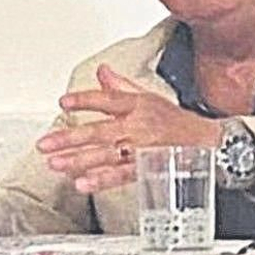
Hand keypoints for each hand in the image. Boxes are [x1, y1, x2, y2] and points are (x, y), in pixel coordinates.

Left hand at [36, 64, 220, 193]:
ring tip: (55, 165)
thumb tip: (101, 70)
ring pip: (106, 155)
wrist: (209, 144)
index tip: (63, 102)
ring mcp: (142, 150)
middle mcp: (138, 127)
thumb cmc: (176, 121)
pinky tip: (83, 184)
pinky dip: (102, 180)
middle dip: (69, 138)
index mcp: (138, 105)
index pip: (108, 99)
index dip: (85, 100)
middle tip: (45, 144)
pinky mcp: (146, 170)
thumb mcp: (149, 97)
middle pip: (100, 131)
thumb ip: (121, 86)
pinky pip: (121, 176)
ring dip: (78, 161)